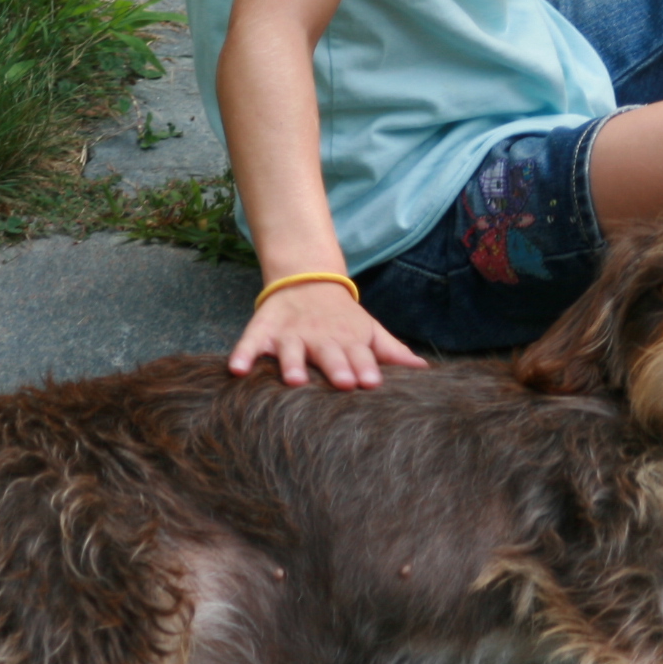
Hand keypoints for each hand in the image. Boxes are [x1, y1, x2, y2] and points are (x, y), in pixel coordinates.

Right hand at [227, 282, 427, 388]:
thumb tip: (425, 370)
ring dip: (291, 364)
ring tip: (292, 379)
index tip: (373, 383)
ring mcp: (290, 335)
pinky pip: (251, 343)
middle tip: (344, 381)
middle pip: (328, 353)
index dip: (365, 368)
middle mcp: (319, 338)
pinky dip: (244, 354)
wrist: (307, 281)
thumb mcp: (369, 332)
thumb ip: (392, 352)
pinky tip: (237, 370)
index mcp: (348, 340)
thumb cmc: (343, 320)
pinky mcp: (264, 330)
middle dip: (336, 366)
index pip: (359, 356)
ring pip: (290, 350)